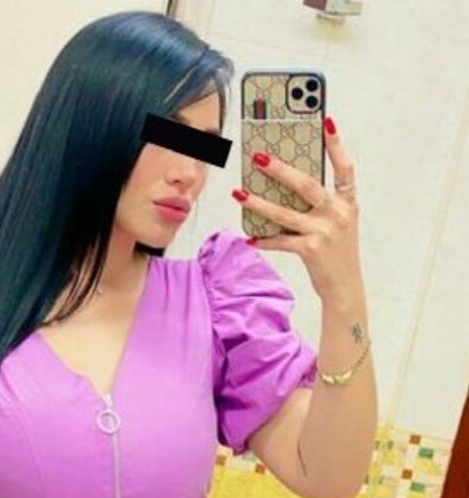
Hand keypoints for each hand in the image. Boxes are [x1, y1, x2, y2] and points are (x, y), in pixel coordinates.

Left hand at [232, 116, 363, 302]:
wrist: (345, 286)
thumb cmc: (337, 251)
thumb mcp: (338, 223)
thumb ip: (320, 204)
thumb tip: (285, 186)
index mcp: (348, 203)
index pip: (345, 168)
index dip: (336, 144)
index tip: (325, 121)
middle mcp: (338, 214)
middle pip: (306, 185)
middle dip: (280, 170)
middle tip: (258, 157)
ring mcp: (325, 232)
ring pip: (285, 213)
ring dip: (258, 203)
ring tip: (239, 193)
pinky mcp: (311, 250)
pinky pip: (280, 240)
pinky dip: (263, 239)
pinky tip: (249, 236)